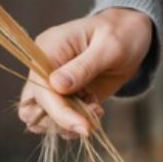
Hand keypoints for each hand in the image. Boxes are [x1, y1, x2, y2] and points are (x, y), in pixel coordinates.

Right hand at [18, 8, 151, 136]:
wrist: (130, 35)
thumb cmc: (121, 34)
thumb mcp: (109, 47)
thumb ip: (84, 67)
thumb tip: (57, 86)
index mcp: (47, 49)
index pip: (40, 88)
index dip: (59, 112)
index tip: (85, 127)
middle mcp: (43, 68)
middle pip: (32, 106)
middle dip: (60, 121)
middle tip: (89, 121)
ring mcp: (51, 82)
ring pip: (41, 116)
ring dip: (67, 124)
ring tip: (95, 112)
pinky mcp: (63, 95)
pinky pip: (57, 117)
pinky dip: (74, 122)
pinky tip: (94, 110)